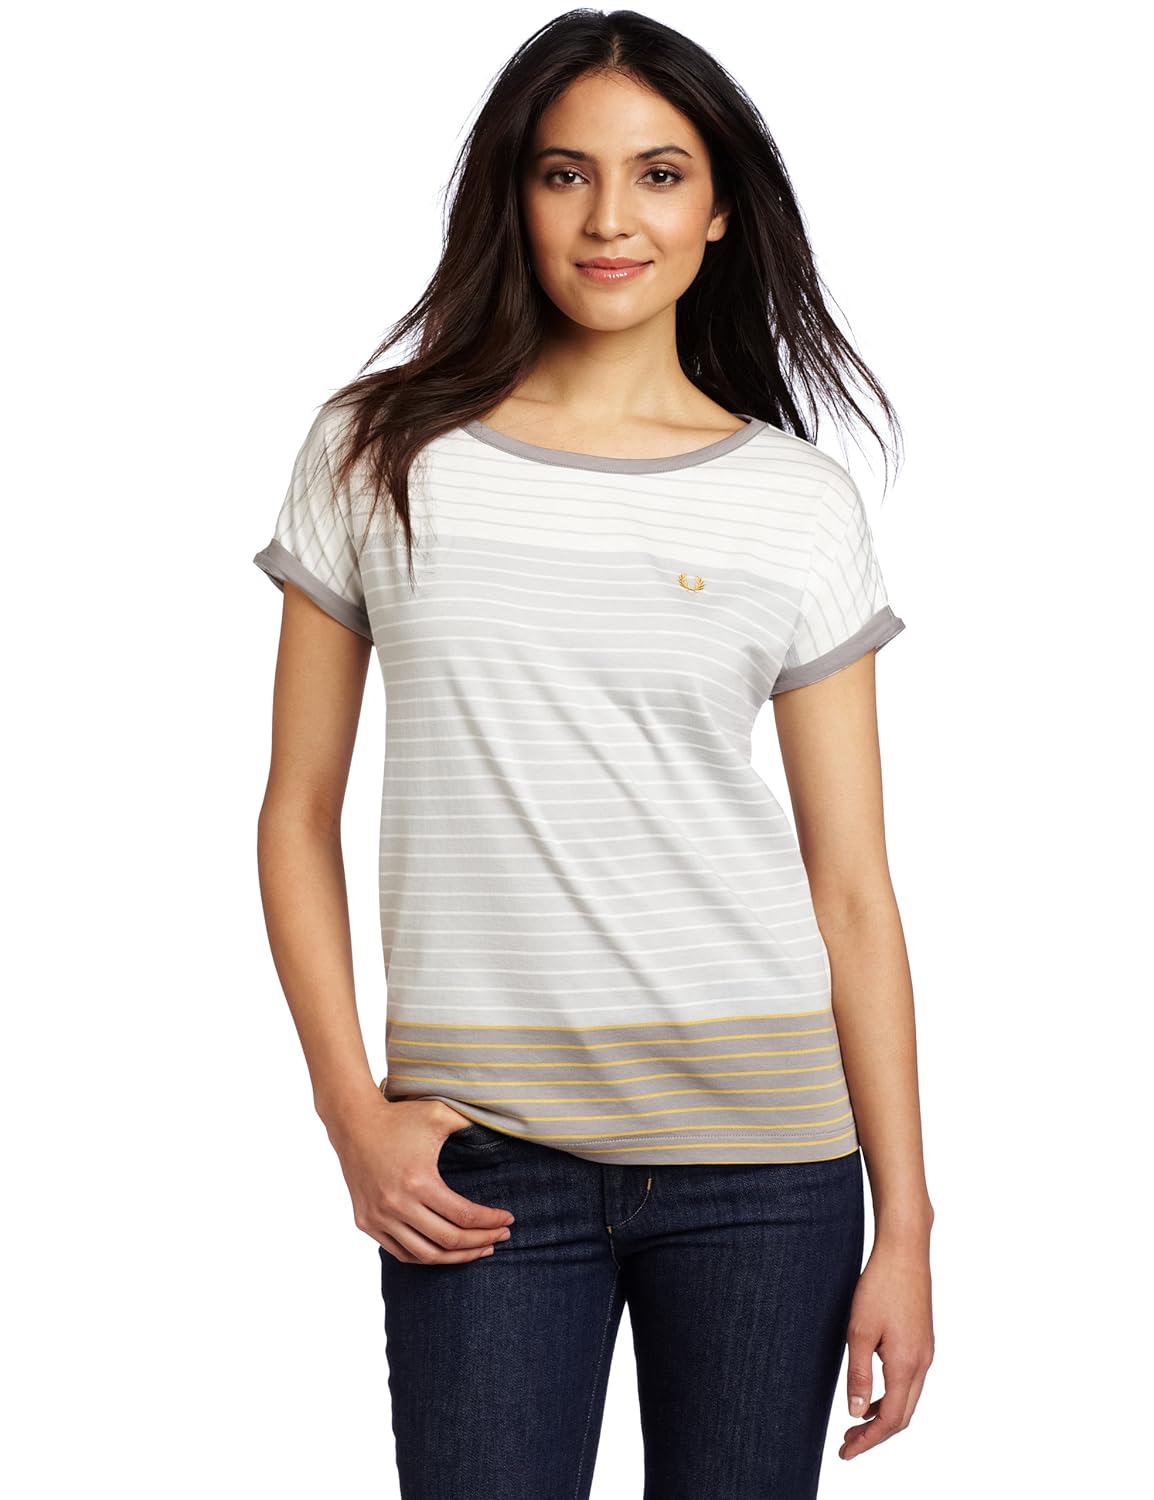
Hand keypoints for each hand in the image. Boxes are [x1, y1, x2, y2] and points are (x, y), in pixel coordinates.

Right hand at [326, 1096, 515, 1263]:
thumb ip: (472, 1123)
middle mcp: (397, 1205)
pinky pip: (401, 1252)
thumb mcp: (439, 1114)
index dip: (490, 1222)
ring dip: (456, 1257)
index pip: (464, 1216)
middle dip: (481, 1242)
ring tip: (479, 1249)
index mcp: (419, 1182)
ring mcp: (378, 1217)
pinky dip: (426, 1256)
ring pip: (425, 1255)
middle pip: (449, 1241)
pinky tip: (445, 1250)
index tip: (508, 1221)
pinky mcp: (366, 1222)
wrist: (353, 1122)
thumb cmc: (399, 1117)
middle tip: (501, 1238)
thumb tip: (504, 1127)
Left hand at [840, 1234, 933, 1460]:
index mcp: (908, 1365)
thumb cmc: (880, 1286)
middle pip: (903, 1415)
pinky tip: (872, 1391)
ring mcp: (926, 1351)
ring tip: (856, 1422)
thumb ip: (859, 1374)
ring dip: (883, 1415)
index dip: (869, 1441)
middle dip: (875, 1434)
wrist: (905, 1250)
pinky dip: (891, 1395)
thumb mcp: (860, 1331)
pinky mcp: (922, 1340)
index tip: (846, 1453)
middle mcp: (923, 1363)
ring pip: (908, 1398)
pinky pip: (910, 1381)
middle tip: (847, 1444)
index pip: (891, 1420)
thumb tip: (857, 1414)